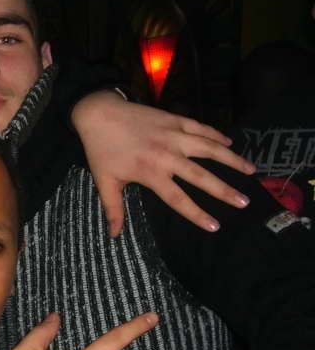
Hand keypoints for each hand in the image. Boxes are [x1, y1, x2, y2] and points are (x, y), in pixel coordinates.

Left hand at [70, 91, 255, 236]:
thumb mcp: (104, 181)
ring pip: (209, 148)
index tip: (215, 226)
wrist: (98, 114)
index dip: (197, 214)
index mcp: (150, 172)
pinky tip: (230, 143)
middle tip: (244, 202)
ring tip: (251, 171)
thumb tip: (114, 235)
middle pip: (201, 176)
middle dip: (224, 191)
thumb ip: (113, 209)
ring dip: (231, 159)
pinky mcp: (174, 119)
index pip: (178, 198)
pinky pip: (201, 128)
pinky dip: (216, 135)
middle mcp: (167, 155)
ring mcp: (173, 135)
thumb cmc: (100, 150)